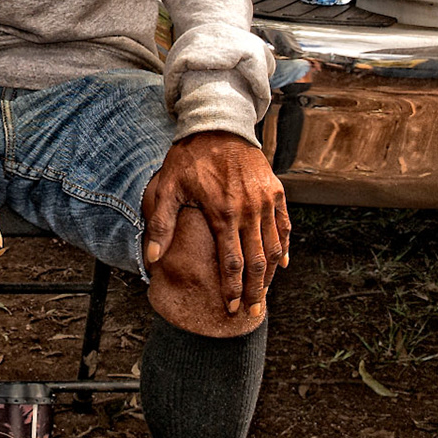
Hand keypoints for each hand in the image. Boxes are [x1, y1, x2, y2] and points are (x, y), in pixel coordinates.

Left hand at [142, 130, 288, 316]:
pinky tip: (282, 263)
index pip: (231, 263)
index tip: (230, 308)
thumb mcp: (168, 187)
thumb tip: (152, 257)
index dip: (232, 289)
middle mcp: (249, 210)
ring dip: (270, 275)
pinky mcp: (276, 191)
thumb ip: (161, 223)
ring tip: (264, 294)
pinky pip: (284, 225)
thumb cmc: (189, 157)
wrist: (218, 124)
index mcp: (223, 213)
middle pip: (257, 262)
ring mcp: (266, 201)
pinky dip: (284, 246)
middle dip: (254, 292)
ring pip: (274, 247)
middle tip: (252, 314)